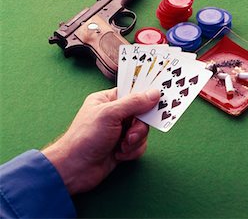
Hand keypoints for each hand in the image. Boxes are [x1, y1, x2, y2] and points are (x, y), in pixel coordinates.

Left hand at [42, 87, 159, 194]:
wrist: (74, 170)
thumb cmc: (86, 137)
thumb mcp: (110, 114)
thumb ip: (134, 102)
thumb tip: (154, 93)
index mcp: (108, 99)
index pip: (132, 92)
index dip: (145, 96)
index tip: (158, 99)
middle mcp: (114, 114)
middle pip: (141, 113)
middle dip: (138, 126)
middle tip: (130, 133)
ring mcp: (119, 131)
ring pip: (142, 130)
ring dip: (134, 141)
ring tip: (122, 146)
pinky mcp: (122, 147)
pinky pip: (139, 145)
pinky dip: (132, 152)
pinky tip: (119, 155)